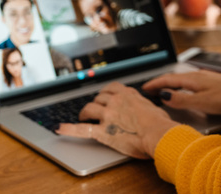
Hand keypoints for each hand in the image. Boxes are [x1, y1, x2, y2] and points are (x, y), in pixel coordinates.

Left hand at [55, 82, 177, 158]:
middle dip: (95, 104)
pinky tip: (60, 129)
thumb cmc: (161, 124)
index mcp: (128, 94)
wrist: (159, 133)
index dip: (105, 93)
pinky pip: (82, 128)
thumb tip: (145, 110)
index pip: (111, 88)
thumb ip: (143, 106)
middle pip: (99, 98)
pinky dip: (69, 129)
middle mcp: (116, 101)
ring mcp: (108, 115)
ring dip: (84, 113)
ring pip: (89, 108)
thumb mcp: (154, 108)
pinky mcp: (103, 131)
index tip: (104, 96)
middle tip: (95, 111)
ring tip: (82, 117)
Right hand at [142, 70, 220, 114]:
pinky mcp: (211, 82)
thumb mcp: (201, 102)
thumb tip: (163, 96)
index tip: (144, 87)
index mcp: (192, 79)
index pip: (168, 79)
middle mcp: (197, 75)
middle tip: (149, 90)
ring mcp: (204, 78)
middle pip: (173, 78)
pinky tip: (184, 91)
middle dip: (160, 83)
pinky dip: (180, 86)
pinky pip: (189, 82)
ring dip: (170, 85)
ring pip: (182, 79)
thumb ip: (181, 99)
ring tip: (162, 91)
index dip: (155, 83)